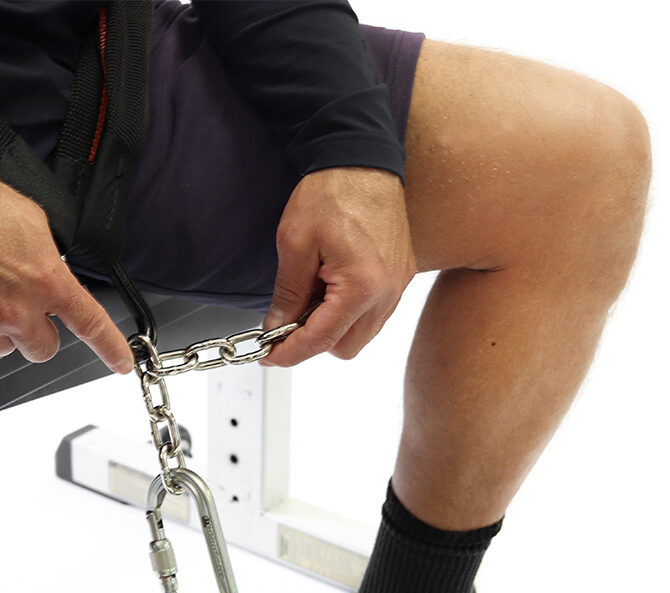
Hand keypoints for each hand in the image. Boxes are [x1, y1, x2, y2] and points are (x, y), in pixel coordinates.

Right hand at [0, 173, 133, 372]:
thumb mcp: (34, 223)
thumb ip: (50, 260)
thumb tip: (53, 276)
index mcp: (47, 282)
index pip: (91, 324)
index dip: (110, 348)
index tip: (120, 363)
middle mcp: (17, 312)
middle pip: (44, 349)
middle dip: (37, 332)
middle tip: (20, 307)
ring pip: (5, 350)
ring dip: (0, 331)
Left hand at [261, 167, 415, 366]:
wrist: (361, 159)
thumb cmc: (331, 193)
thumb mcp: (294, 244)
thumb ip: (288, 294)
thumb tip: (277, 328)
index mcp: (362, 286)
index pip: (321, 340)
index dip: (290, 352)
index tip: (269, 355)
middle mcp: (388, 292)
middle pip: (345, 348)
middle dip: (313, 341)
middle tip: (287, 320)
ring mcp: (398, 285)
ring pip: (361, 333)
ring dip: (332, 327)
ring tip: (310, 296)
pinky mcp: (401, 276)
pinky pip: (374, 313)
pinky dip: (349, 312)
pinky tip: (330, 288)